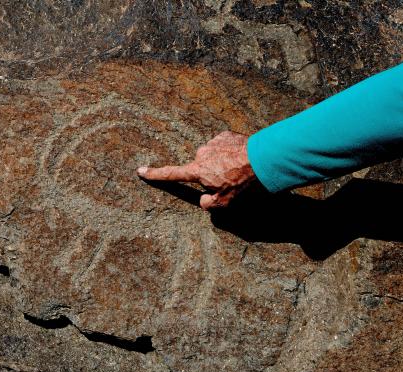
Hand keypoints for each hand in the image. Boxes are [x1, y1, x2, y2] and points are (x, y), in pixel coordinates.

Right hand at [137, 131, 256, 209]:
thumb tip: (204, 200)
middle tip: (229, 180)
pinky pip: (223, 145)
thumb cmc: (242, 182)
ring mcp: (213, 142)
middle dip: (210, 173)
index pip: (171, 174)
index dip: (155, 174)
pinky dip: (229, 152)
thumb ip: (209, 204)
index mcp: (198, 170)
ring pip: (212, 155)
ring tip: (238, 168)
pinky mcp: (225, 135)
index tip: (140, 170)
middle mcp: (201, 154)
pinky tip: (242, 158)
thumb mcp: (225, 202)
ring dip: (221, 161)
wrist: (262, 159)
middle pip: (200, 166)